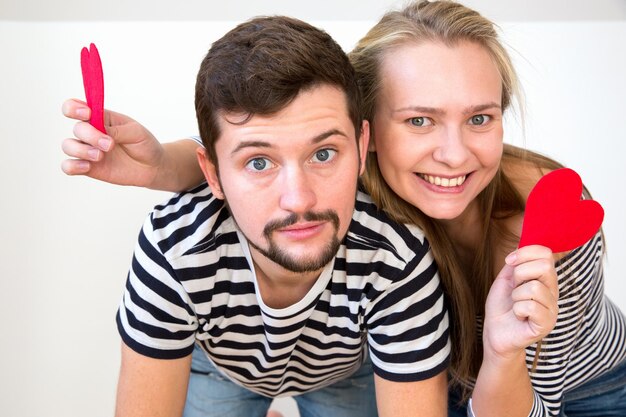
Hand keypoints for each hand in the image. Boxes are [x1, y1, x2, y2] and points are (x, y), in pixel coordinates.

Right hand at [61, 98, 164, 187]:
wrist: (152, 167)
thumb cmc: (144, 144)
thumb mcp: (136, 132)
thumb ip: (116, 130)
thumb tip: (100, 130)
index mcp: (100, 118)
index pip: (75, 107)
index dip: (74, 108)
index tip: (87, 113)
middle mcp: (90, 133)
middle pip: (77, 128)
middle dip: (91, 135)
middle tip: (110, 144)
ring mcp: (87, 150)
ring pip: (68, 146)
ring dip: (81, 150)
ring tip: (100, 156)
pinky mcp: (88, 168)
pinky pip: (68, 166)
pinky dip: (73, 166)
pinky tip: (87, 167)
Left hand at [483, 245, 558, 359]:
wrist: (495, 332)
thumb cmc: (501, 306)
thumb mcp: (506, 278)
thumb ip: (517, 262)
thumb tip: (524, 244)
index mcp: (545, 279)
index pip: (546, 253)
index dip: (524, 253)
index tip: (509, 262)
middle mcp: (553, 292)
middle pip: (544, 266)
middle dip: (519, 274)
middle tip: (514, 289)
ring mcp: (552, 309)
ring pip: (534, 287)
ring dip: (516, 295)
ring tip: (515, 305)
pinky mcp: (547, 324)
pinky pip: (531, 306)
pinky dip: (517, 309)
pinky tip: (518, 316)